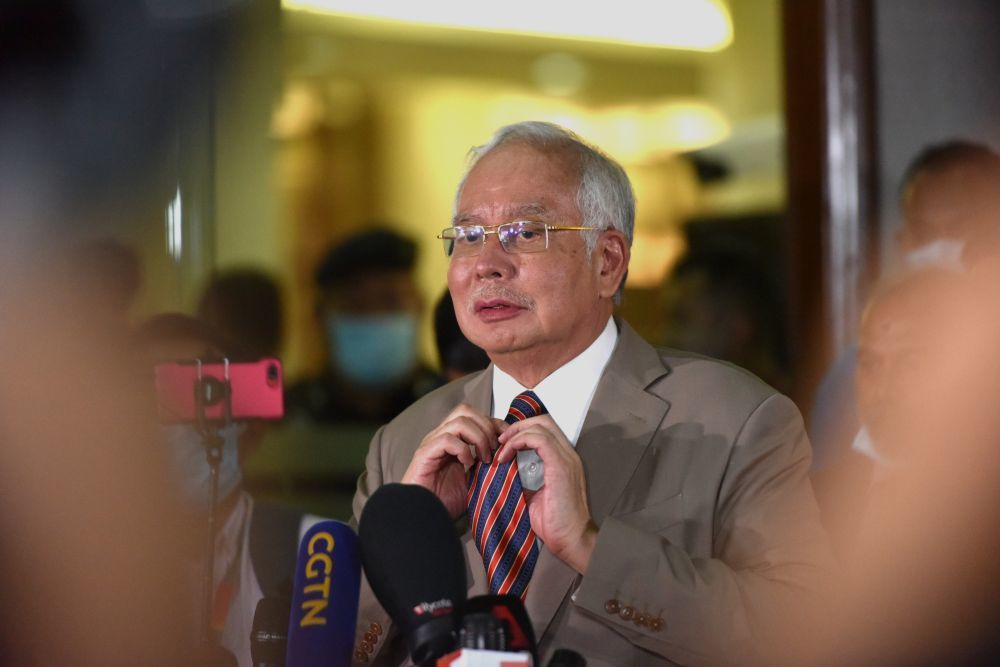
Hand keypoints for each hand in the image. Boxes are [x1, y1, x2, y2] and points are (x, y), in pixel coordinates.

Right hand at [402, 404, 507, 518]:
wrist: (422, 516)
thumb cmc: (444, 501)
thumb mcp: (475, 482)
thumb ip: (488, 467)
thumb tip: (508, 458)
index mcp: (454, 440)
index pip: (475, 416)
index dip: (494, 423)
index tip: (507, 439)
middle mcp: (442, 436)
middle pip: (466, 410)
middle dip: (486, 427)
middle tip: (494, 450)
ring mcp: (432, 443)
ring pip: (459, 420)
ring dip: (478, 437)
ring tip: (483, 458)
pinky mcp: (425, 453)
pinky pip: (447, 438)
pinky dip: (463, 449)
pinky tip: (467, 464)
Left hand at [496, 415, 597, 573]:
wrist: (571, 540)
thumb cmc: (554, 523)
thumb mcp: (535, 495)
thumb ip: (525, 478)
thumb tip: (506, 470)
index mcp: (564, 460)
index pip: (545, 429)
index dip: (522, 430)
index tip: (503, 444)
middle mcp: (569, 454)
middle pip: (543, 421)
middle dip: (517, 426)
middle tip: (499, 441)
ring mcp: (567, 458)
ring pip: (540, 425)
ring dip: (515, 433)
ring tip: (500, 448)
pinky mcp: (561, 465)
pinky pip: (538, 439)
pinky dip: (518, 442)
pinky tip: (506, 456)